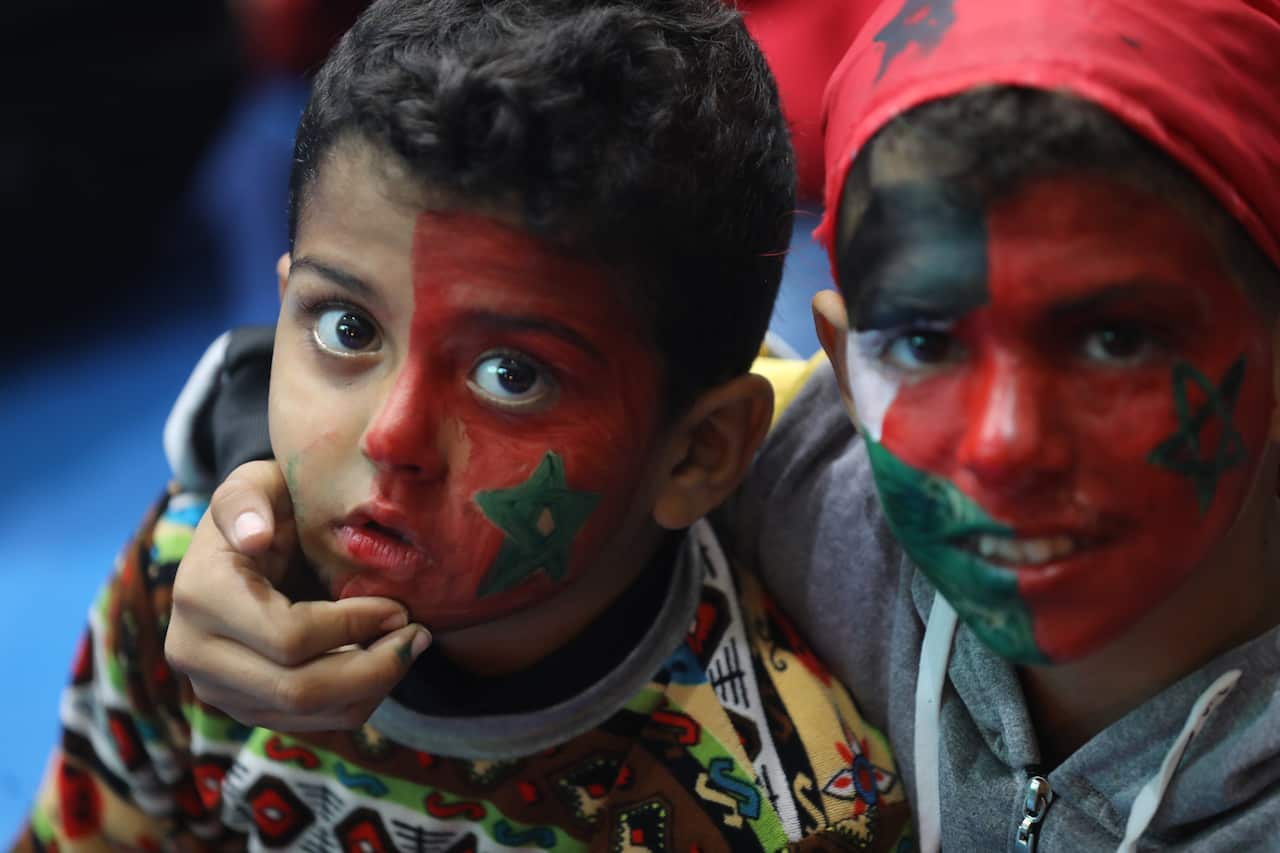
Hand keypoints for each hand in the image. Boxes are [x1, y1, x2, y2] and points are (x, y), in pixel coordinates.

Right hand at [165, 460, 429, 730]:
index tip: (399, 606)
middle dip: (373, 668)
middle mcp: (194, 652)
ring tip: (408, 647)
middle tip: (419, 636)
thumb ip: (249, 500)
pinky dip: (357, 700)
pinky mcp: (244, 708)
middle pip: (298, 690)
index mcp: (199, 595)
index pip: (289, 637)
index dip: (354, 626)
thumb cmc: (268, 506)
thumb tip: (252, 537)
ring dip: (372, 688)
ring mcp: (215, 688)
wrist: (251, 541)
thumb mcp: (258, 484)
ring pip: (307, 716)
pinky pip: (309, 725)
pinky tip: (383, 662)